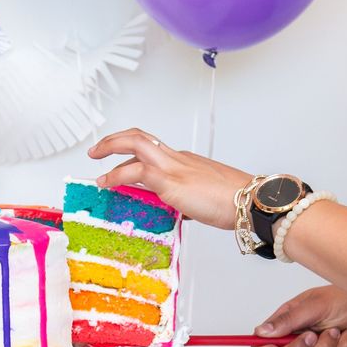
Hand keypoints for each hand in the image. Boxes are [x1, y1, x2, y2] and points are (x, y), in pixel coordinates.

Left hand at [88, 127, 251, 229]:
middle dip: (114, 140)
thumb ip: (187, 200)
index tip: (119, 161)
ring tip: (96, 163)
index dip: (131, 153)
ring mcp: (173, 166)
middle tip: (98, 150)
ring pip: (134, 143)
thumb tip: (180, 210)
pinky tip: (107, 183)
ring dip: (110, 148)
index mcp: (185, 161)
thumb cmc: (235, 202)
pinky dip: (116, 175)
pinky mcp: (169, 180)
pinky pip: (135, 171)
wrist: (250, 202)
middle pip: (139, 136)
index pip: (151, 149)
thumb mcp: (204, 199)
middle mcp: (177, 158)